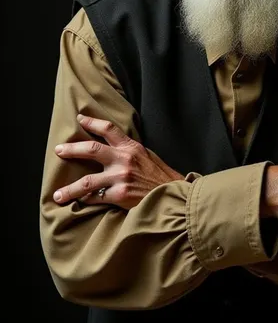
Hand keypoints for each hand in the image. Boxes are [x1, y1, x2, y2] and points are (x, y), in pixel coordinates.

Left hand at [53, 114, 184, 208]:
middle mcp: (124, 159)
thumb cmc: (160, 177)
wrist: (173, 195)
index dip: (93, 122)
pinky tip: (78, 204)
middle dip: (72, 149)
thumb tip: (111, 150)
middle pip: (91, 149)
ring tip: (57, 194)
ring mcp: (121, 177)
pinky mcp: (120, 194)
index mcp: (131, 147)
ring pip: (87, 181)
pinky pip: (96, 198)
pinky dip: (86, 201)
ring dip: (70, 188)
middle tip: (58, 150)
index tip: (80, 118)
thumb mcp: (147, 156)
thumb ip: (129, 152)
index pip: (109, 129)